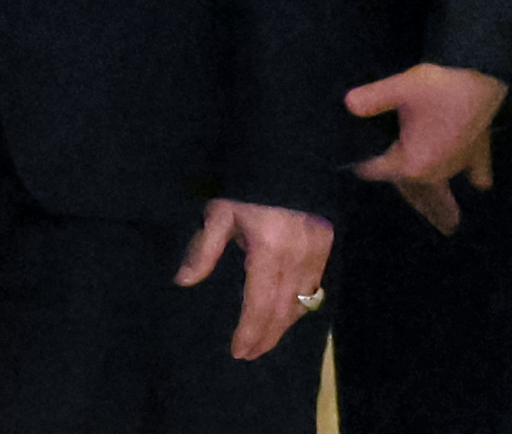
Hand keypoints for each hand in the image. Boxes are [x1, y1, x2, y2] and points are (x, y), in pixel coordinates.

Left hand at [174, 199, 334, 361]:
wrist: (291, 157)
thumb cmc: (249, 186)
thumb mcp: (221, 212)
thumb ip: (205, 248)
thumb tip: (184, 281)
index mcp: (267, 249)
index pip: (260, 304)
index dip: (250, 332)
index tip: (238, 351)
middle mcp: (296, 256)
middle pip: (283, 311)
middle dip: (266, 337)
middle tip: (250, 354)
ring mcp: (317, 251)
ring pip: (302, 303)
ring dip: (284, 326)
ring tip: (266, 341)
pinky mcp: (327, 244)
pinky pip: (315, 287)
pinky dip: (300, 306)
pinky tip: (287, 313)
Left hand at [347, 62, 506, 235]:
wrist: (482, 75)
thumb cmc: (439, 86)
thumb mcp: (402, 87)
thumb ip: (374, 98)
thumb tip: (348, 103)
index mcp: (414, 164)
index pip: (382, 169)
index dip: (368, 167)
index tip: (359, 168)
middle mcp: (436, 170)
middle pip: (413, 186)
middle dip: (404, 189)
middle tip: (394, 192)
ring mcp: (459, 162)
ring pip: (441, 182)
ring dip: (436, 194)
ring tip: (441, 215)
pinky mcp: (479, 150)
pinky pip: (476, 171)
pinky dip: (475, 176)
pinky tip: (478, 184)